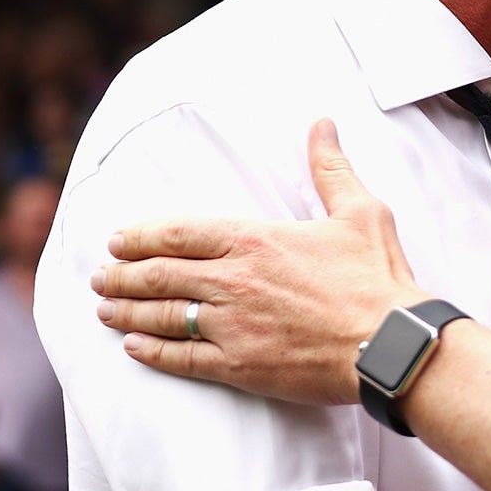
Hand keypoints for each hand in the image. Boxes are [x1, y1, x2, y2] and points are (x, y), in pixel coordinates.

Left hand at [92, 120, 422, 403]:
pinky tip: (134, 349)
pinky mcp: (240, 366)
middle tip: (99, 277)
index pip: (178, 233)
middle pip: (158, 275)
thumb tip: (323, 124)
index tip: (116, 241)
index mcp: (255, 240)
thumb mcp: (361, 212)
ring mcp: (232, 326)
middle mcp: (233, 281)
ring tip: (105, 310)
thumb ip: (331, 169)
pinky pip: (181, 359)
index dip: (140, 236)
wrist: (391, 345)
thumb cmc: (378, 278)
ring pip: (162, 317)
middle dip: (121, 276)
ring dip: (127, 312)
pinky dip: (151, 353)